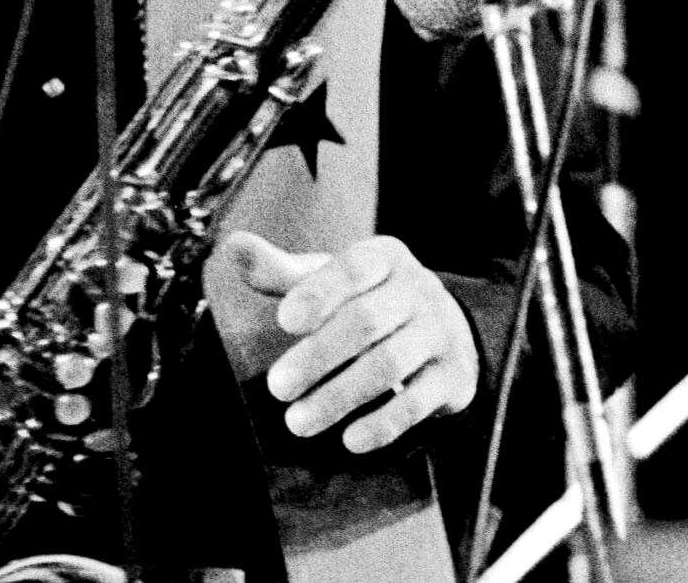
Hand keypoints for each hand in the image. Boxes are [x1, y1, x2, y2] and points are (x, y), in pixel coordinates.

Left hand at [226, 229, 478, 454]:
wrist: (444, 328)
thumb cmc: (370, 301)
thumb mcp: (331, 281)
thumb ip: (282, 272)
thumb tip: (234, 247)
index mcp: (385, 259)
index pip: (353, 269)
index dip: (320, 293)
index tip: (286, 320)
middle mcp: (417, 289)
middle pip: (366, 321)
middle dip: (318, 357)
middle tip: (278, 387)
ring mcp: (440, 332)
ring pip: (389, 365)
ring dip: (339, 396)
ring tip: (298, 422)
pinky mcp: (453, 375)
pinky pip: (417, 402)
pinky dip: (382, 424)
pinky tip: (350, 439)